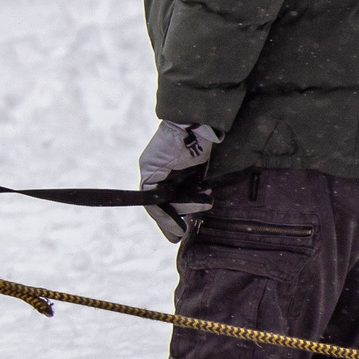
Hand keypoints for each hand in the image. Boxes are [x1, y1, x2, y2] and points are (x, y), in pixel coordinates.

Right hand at [138, 120, 217, 242]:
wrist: (192, 125)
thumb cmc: (170, 144)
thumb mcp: (154, 166)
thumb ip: (155, 190)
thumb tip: (160, 212)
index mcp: (150, 178)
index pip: (154, 206)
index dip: (164, 221)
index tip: (178, 234)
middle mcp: (163, 180)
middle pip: (170, 205)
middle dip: (180, 214)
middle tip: (186, 230)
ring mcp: (179, 177)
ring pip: (184, 200)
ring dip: (194, 203)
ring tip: (206, 199)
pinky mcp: (195, 174)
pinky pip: (195, 191)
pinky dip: (200, 195)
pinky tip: (208, 193)